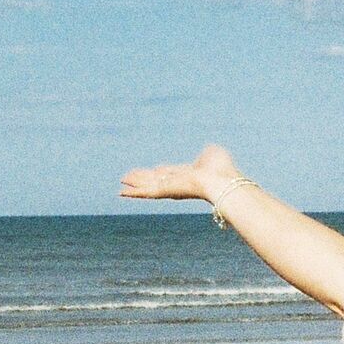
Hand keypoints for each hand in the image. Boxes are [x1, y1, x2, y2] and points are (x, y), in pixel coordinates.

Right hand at [119, 143, 244, 203]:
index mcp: (190, 174)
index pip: (171, 172)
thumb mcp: (212, 153)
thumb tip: (207, 150)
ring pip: (147, 186)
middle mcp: (178, 182)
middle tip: (130, 177)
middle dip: (143, 178)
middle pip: (156, 180)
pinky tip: (120, 192)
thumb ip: (207, 152)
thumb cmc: (222, 168)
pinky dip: (132, 193)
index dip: (161, 171)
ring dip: (134, 184)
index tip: (154, 170)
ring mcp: (170, 188)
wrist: (222, 181)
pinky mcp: (164, 192)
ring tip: (122, 182)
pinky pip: (145, 193)